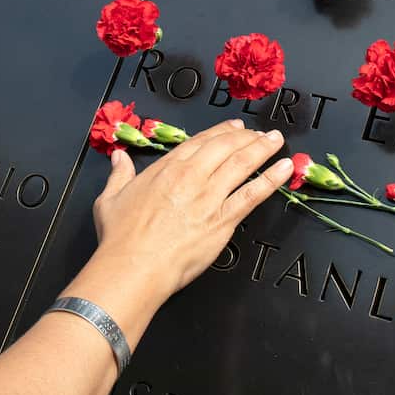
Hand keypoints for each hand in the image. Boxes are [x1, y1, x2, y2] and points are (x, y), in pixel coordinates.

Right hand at [61, 120, 291, 346]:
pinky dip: (272, 179)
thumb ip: (119, 174)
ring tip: (276, 141)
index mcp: (167, 168)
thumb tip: (119, 157)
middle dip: (247, 137)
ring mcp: (209, 196)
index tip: (235, 128)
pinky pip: (253, 194)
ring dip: (263, 149)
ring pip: (242, 164)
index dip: (221, 132)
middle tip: (261, 133)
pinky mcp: (223, 219)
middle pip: (226, 147)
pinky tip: (285, 168)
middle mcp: (191, 176)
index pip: (200, 142)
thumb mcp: (110, 199)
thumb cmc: (120, 238)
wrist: (133, 266)